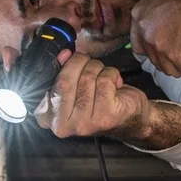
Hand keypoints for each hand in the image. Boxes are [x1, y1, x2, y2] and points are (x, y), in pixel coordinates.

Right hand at [38, 50, 153, 140]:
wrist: (131, 119)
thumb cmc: (101, 102)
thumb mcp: (77, 88)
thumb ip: (65, 72)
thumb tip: (64, 55)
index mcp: (51, 119)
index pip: (48, 86)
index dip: (60, 66)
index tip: (68, 55)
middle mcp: (64, 125)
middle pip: (65, 81)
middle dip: (80, 63)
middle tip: (89, 61)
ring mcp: (85, 123)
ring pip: (87, 79)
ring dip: (98, 69)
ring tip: (104, 76)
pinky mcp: (106, 116)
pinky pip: (104, 81)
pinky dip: (111, 74)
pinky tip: (115, 83)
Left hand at [129, 0, 180, 76]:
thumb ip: (157, 15)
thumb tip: (164, 28)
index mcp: (140, 17)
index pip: (139, 45)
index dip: (152, 49)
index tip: (162, 49)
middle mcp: (147, 33)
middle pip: (154, 60)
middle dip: (169, 58)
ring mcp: (161, 47)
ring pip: (169, 69)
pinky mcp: (179, 57)